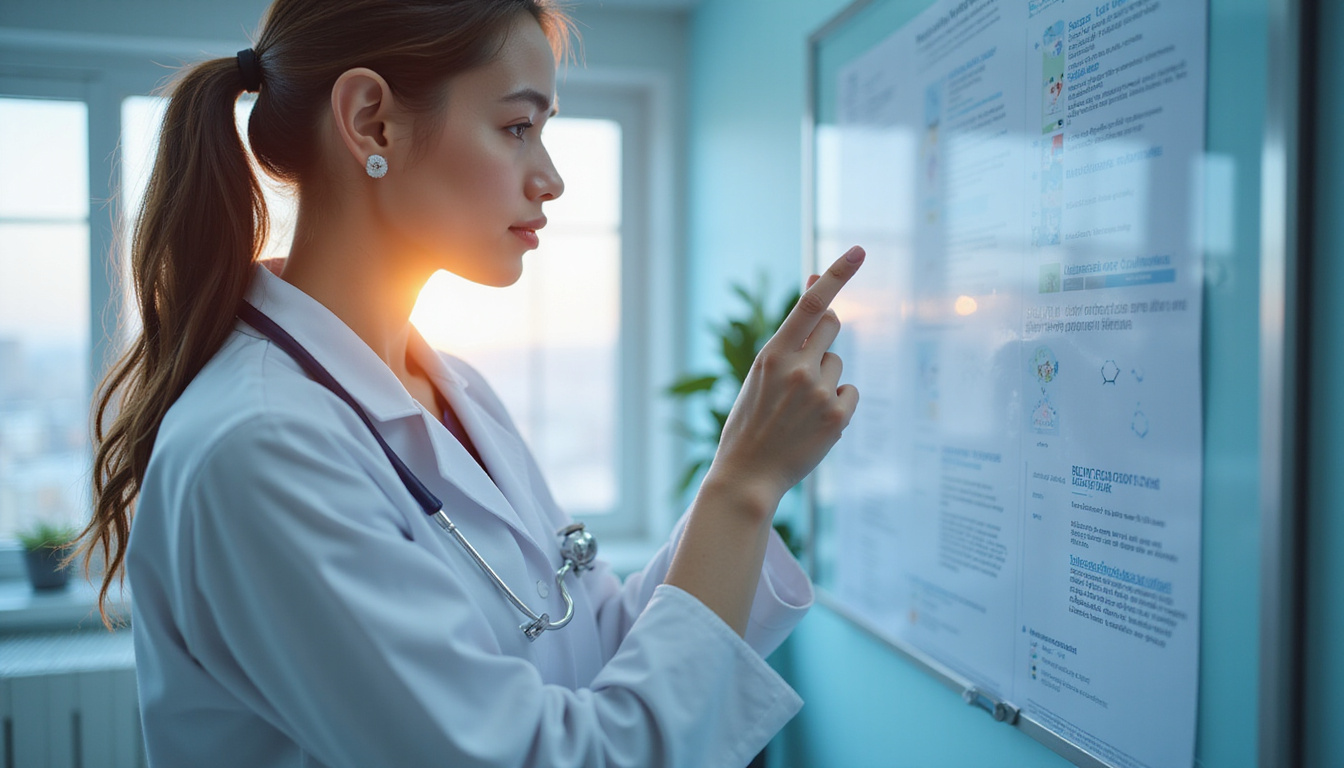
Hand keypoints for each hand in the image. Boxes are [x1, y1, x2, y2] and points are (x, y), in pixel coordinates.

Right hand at [709, 246, 863, 508]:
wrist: (747, 475)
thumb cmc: (751, 419)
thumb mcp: (761, 371)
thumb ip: (790, 336)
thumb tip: (818, 290)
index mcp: (772, 353)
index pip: (811, 303)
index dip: (837, 274)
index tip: (860, 250)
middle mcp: (798, 368)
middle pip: (833, 325)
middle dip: (825, 335)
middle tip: (804, 366)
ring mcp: (819, 393)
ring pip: (837, 363)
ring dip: (825, 379)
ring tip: (799, 408)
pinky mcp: (837, 417)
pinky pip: (849, 391)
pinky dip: (837, 404)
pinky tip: (814, 423)